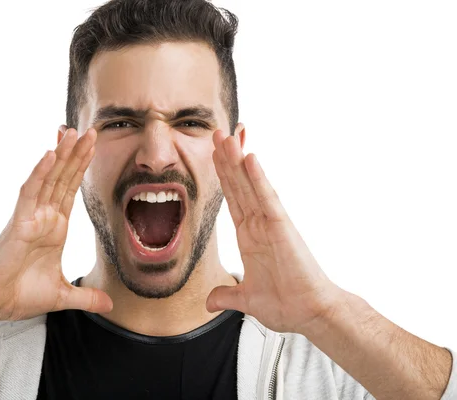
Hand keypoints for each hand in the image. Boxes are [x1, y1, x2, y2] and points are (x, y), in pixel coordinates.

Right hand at [0, 127, 112, 321]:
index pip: (71, 190)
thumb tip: (110, 305)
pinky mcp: (18, 223)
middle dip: (77, 154)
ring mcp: (31, 217)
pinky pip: (30, 193)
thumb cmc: (17, 294)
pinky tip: (49, 154)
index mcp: (56, 227)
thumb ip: (86, 298)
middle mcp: (44, 217)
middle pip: (63, 178)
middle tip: (91, 131)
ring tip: (73, 132)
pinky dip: (40, 173)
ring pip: (48, 179)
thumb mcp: (62, 296)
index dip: (82, 169)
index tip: (94, 148)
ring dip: (61, 155)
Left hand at [206, 130, 341, 333]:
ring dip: (238, 160)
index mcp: (248, 236)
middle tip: (217, 132)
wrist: (310, 316)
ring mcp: (270, 224)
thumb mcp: (246, 300)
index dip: (223, 176)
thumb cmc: (286, 305)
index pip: (232, 198)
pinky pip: (267, 199)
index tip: (213, 154)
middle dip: (227, 158)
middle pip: (239, 184)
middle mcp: (258, 225)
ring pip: (250, 185)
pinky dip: (258, 179)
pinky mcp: (282, 229)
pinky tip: (249, 159)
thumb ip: (226, 296)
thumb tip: (209, 302)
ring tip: (227, 135)